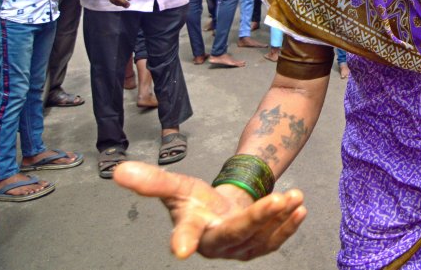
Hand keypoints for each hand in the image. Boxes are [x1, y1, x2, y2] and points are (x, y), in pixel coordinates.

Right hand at [113, 162, 306, 260]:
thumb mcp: (177, 188)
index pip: (185, 234)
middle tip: (276, 200)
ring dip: (280, 217)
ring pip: (261, 235)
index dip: (183, 240)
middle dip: (257, 217)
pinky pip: (275, 239)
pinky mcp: (259, 247)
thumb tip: (119, 170)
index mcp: (192, 231)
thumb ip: (152, 182)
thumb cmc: (197, 204)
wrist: (219, 214)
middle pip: (236, 232)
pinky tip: (300, 207)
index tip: (181, 249)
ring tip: (295, 196)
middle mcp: (216, 245)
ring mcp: (240, 249)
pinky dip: (289, 225)